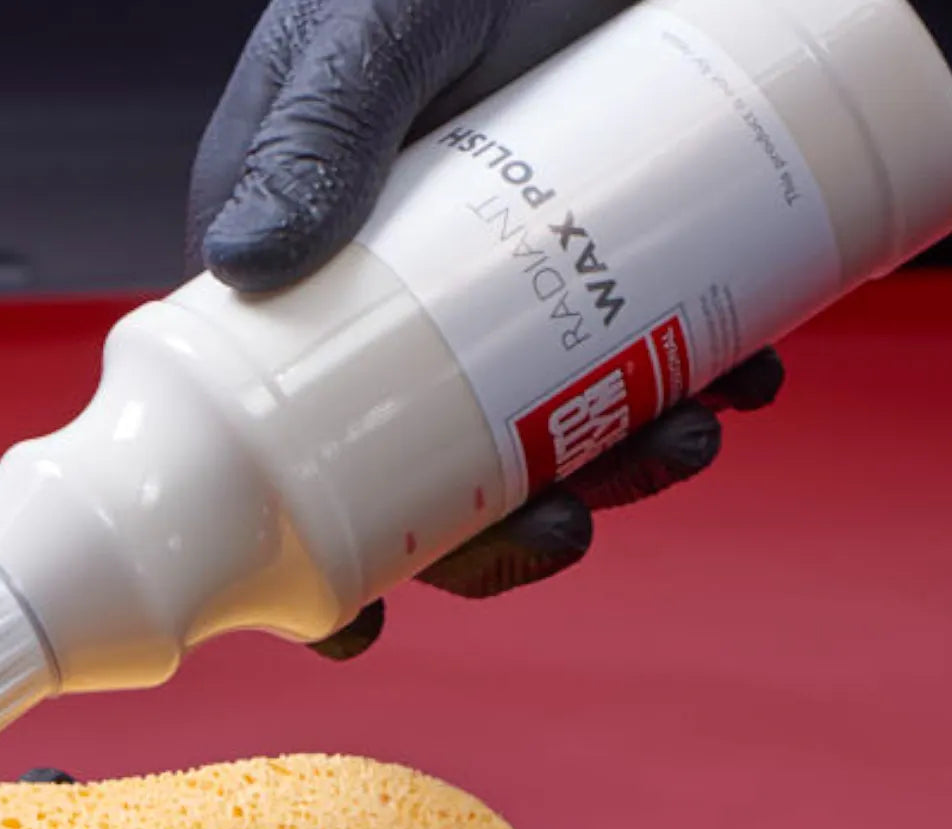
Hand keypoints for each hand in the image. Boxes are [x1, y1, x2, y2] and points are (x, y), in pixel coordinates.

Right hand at [185, 0, 784, 658]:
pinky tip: (735, 370)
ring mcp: (497, 302)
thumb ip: (316, 119)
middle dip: (505, 529)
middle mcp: (396, 310)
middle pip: (428, 475)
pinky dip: (683, 391)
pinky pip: (625, 371)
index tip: (367, 618)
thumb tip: (244, 256)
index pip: (288, 445)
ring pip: (537, 438)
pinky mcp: (589, 275)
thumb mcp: (377, 25)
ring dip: (614, 468)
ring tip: (691, 426)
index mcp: (307, 284)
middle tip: (578, 513)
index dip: (322, 551)